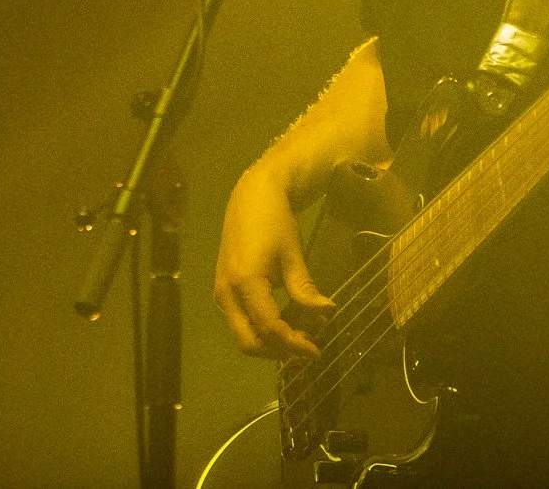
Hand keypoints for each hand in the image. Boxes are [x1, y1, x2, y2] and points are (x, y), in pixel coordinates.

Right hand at [212, 162, 334, 360]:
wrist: (251, 197)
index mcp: (245, 282)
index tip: (316, 351)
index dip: (293, 344)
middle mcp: (226, 294)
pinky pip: (241, 322)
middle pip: (249, 342)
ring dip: (272, 342)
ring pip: (244, 335)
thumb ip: (305, 289)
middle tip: (308, 346)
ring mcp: (221, 294)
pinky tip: (287, 318)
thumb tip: (327, 313)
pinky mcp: (224, 291)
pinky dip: (263, 328)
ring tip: (302, 331)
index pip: (269, 328)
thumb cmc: (275, 221)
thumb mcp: (293, 255)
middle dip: (279, 351)